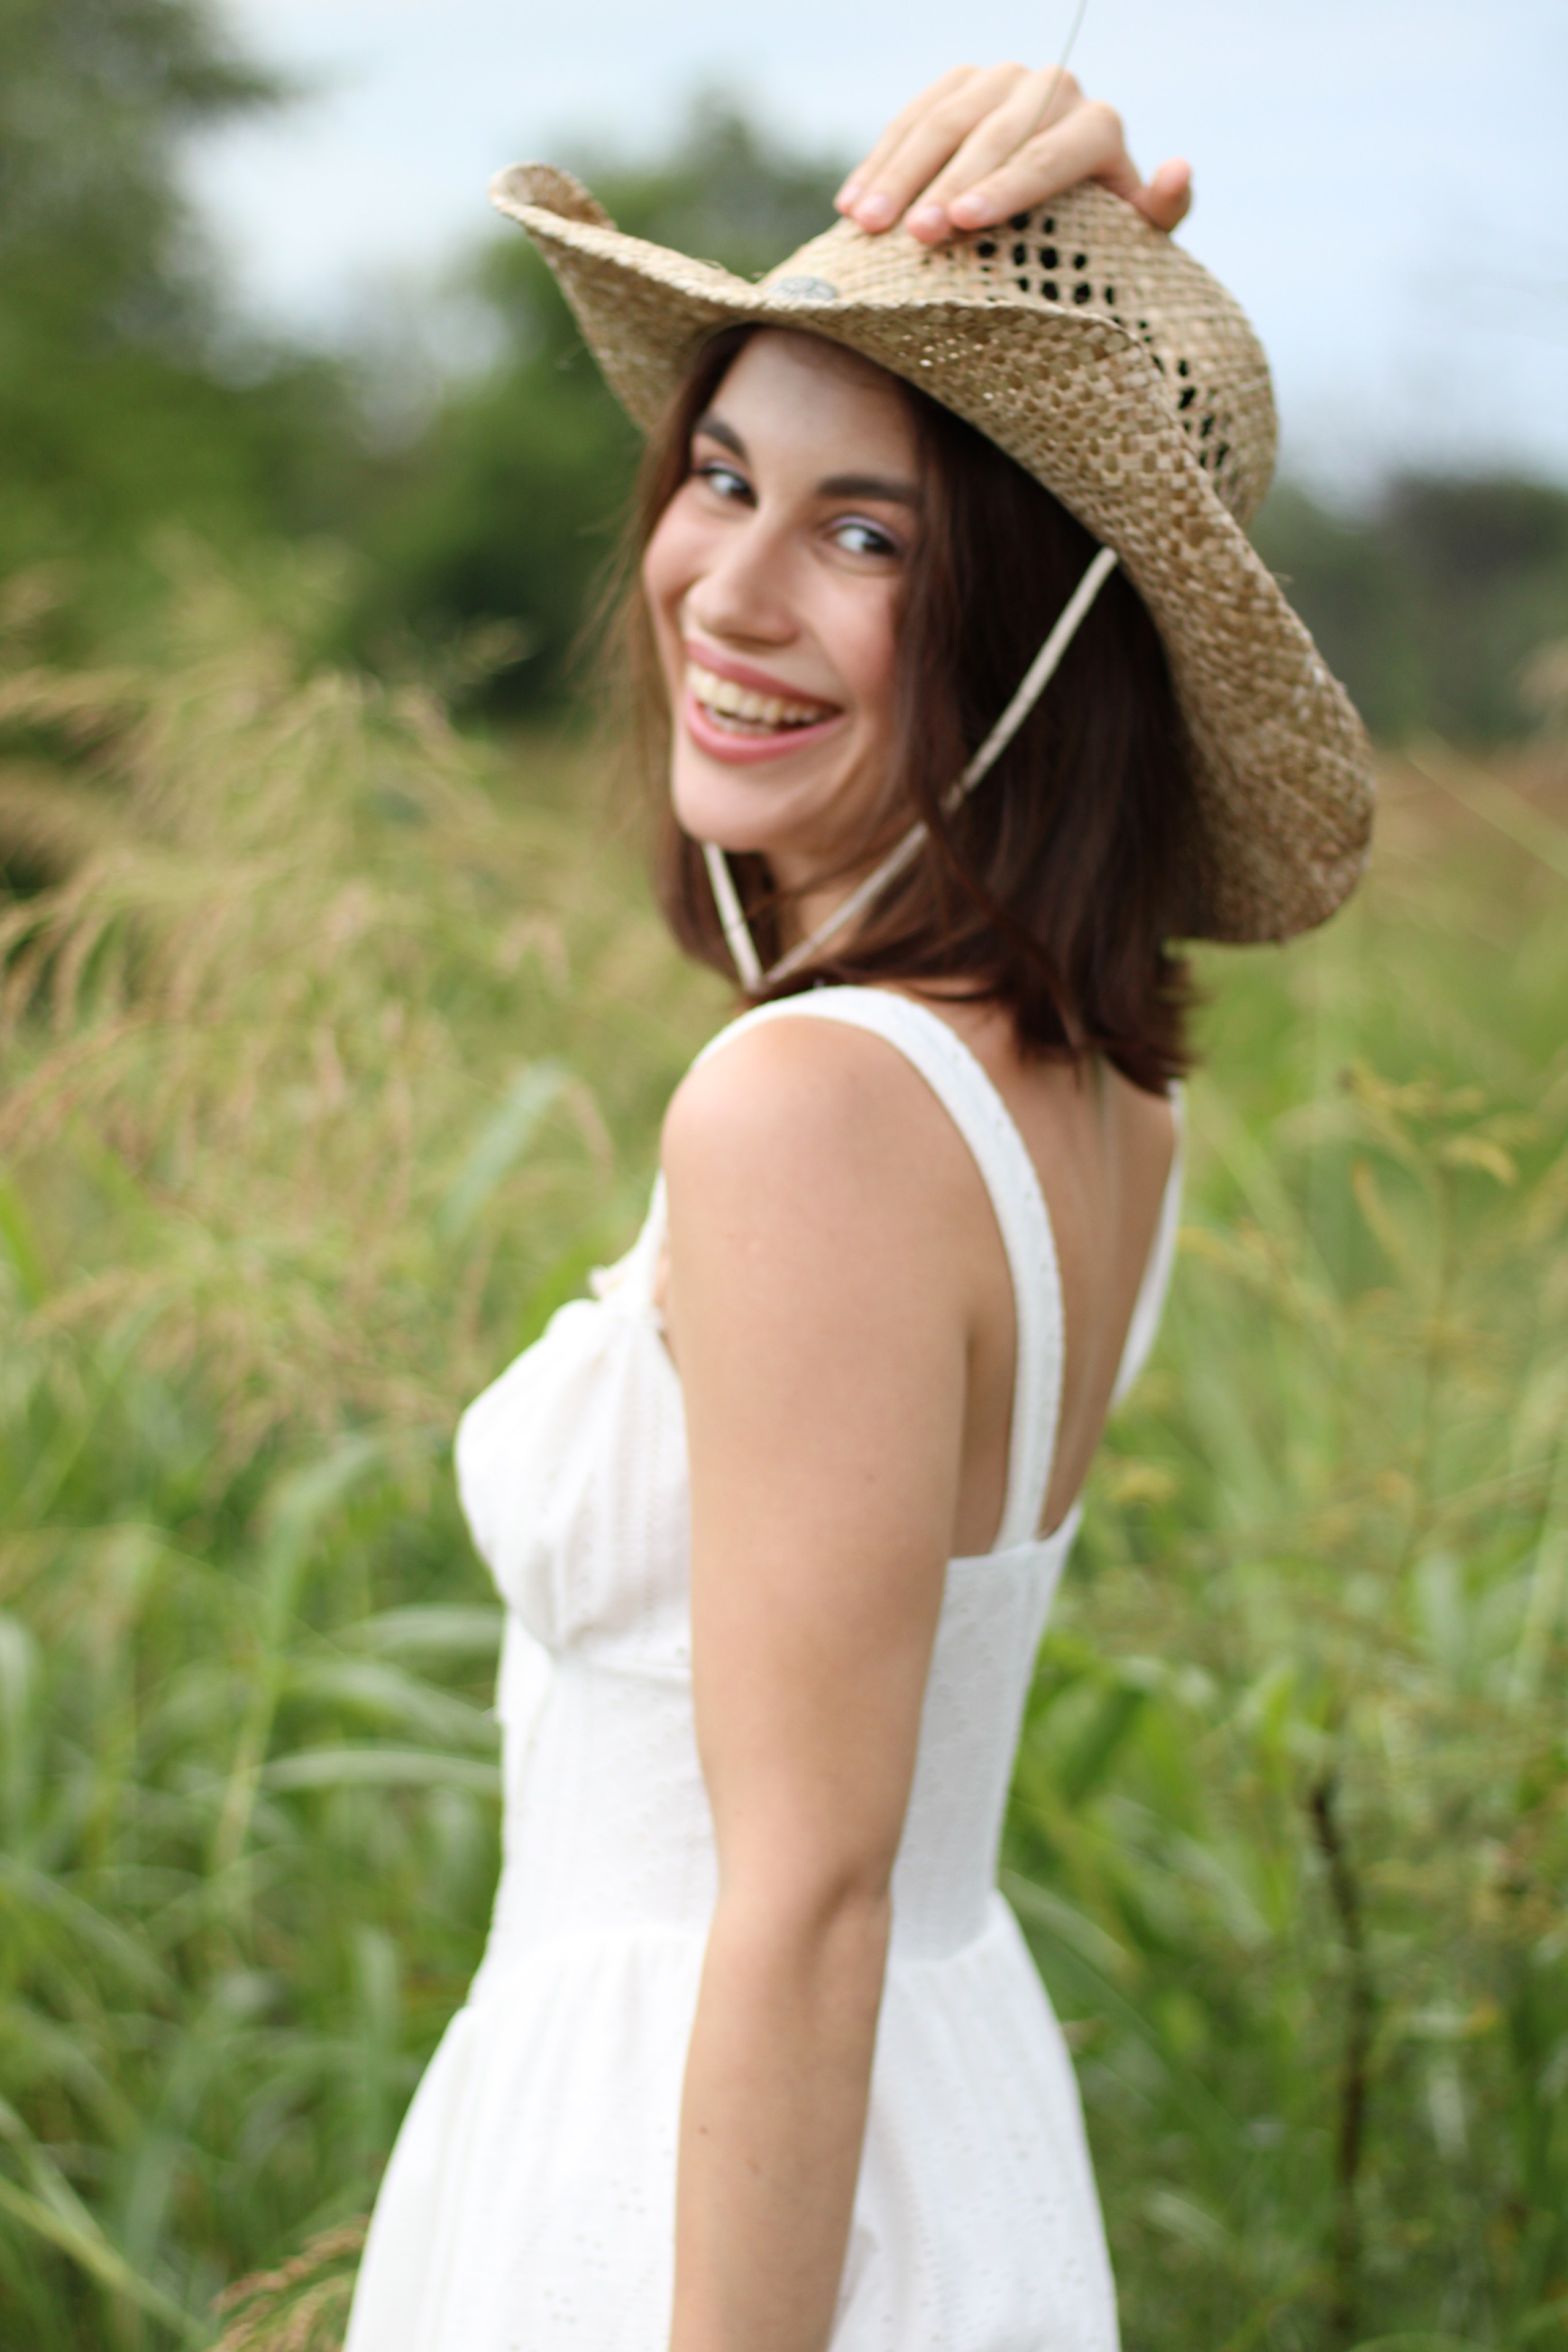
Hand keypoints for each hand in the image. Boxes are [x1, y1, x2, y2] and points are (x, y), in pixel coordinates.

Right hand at [835, 63, 1191, 244]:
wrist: (1064, 206)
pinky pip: (912, 116)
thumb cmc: (1099, 236)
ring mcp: (1001, 79)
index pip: (1050, 153)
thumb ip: (1161, 212)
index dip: (1005, 187)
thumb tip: (1178, 165)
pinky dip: (879, 162)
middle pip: (990, 135)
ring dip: (899, 173)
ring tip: (867, 225)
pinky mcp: (958, 84)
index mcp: (1097, 125)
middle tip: (911, 235)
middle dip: (945, 185)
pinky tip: (850, 206)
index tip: (964, 224)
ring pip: (944, 118)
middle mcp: (1052, 87)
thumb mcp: (1137, 237)